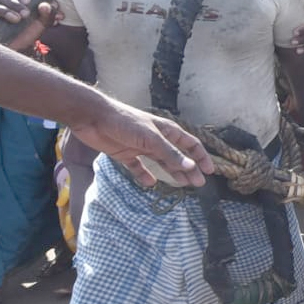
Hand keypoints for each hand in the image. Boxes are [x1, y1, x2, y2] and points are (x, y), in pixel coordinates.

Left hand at [71, 100, 214, 187]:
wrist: (93, 117)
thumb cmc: (125, 123)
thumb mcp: (151, 139)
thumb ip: (171, 154)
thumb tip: (192, 167)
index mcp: (167, 131)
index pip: (190, 144)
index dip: (201, 157)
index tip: (210, 172)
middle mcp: (156, 139)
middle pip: (178, 156)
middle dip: (190, 169)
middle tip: (198, 184)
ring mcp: (141, 147)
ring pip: (161, 163)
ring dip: (172, 173)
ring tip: (182, 186)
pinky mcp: (125, 154)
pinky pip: (138, 167)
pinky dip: (144, 176)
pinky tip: (150, 184)